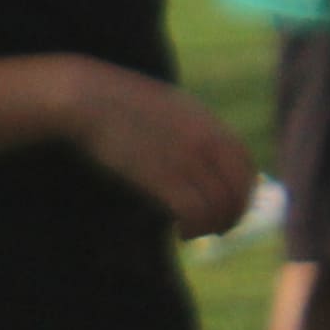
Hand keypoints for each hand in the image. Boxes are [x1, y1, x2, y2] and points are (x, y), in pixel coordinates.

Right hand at [66, 63, 258, 236]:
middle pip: (238, 188)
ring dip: (212, 226)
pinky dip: (194, 227)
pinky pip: (195, 211)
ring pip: (220, 204)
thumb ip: (186, 127)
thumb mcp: (162, 106)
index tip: (229, 206)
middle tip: (218, 229)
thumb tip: (195, 152)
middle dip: (233, 215)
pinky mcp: (162, 175)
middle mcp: (204, 140)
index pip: (245, 164)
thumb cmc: (113, 102)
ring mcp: (184, 157)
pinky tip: (180, 231)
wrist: (83, 96)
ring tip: (192, 232)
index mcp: (206, 122)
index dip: (243, 191)